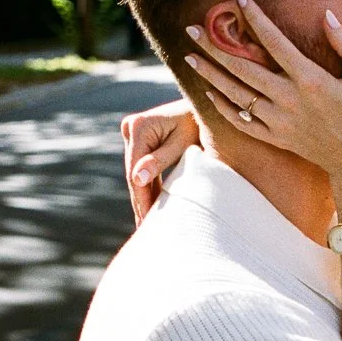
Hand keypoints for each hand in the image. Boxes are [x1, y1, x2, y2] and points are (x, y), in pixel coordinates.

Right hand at [121, 99, 198, 224]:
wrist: (209, 110)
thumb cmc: (201, 125)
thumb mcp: (183, 145)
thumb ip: (159, 162)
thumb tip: (136, 179)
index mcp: (140, 126)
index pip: (136, 170)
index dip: (141, 197)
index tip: (146, 220)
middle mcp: (131, 126)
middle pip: (134, 172)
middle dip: (141, 200)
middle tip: (145, 230)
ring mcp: (133, 131)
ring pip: (136, 172)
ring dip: (143, 196)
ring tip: (146, 225)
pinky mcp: (140, 138)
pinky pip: (141, 167)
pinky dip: (147, 186)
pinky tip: (149, 207)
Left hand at [185, 0, 341, 211]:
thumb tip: (327, 16)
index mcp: (311, 81)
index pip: (275, 42)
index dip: (256, 19)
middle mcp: (289, 100)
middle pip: (243, 68)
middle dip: (214, 46)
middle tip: (191, 28)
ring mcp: (279, 121)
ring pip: (235, 94)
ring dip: (210, 74)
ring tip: (189, 56)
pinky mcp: (275, 137)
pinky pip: (241, 121)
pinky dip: (222, 106)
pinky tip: (209, 91)